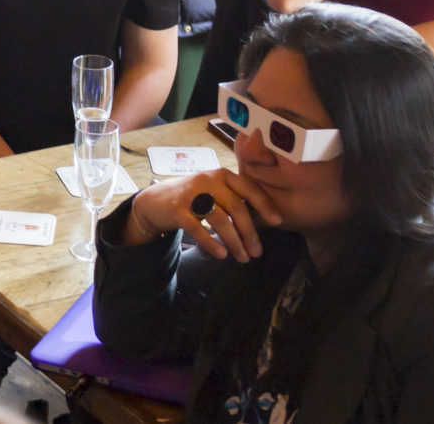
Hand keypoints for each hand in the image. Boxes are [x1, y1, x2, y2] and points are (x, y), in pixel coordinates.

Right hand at [125, 169, 283, 262]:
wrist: (156, 201)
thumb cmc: (193, 199)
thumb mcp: (214, 192)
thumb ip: (235, 200)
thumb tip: (264, 221)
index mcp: (222, 175)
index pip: (248, 188)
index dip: (264, 205)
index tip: (277, 222)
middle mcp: (208, 180)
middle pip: (236, 207)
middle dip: (250, 232)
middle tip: (257, 252)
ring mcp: (191, 194)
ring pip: (220, 220)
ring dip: (234, 242)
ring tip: (242, 258)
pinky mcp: (177, 209)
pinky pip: (198, 229)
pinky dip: (211, 243)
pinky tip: (221, 255)